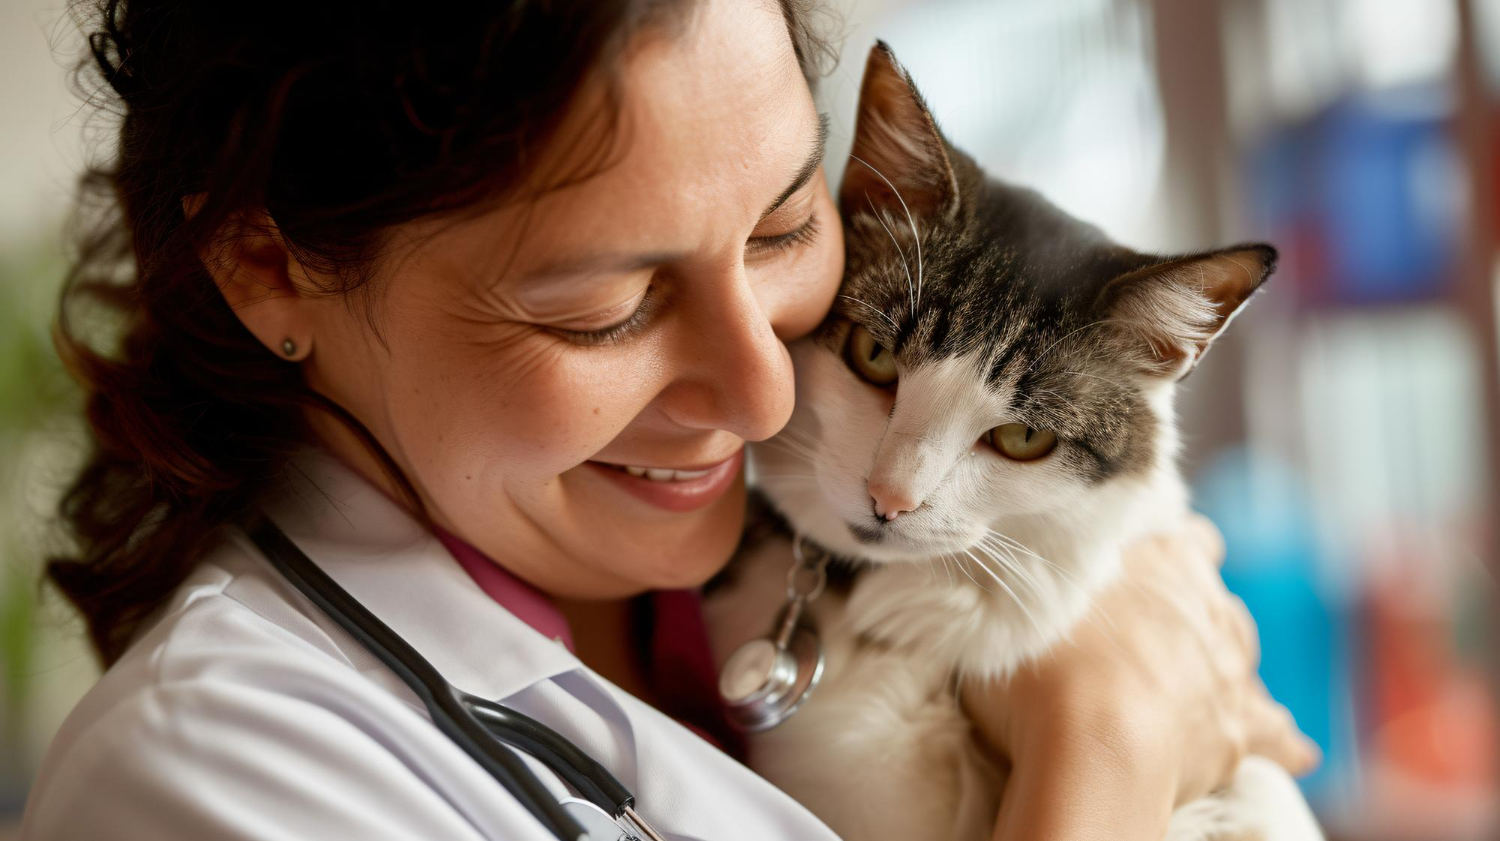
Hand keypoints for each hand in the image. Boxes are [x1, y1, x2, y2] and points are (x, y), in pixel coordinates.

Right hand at [961, 514, 1319, 840]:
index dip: (1168, 551)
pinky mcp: (1239, 731)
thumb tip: (1003, 573)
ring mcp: (1230, 668)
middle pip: (1214, 597)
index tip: (1141, 564)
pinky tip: (1297, 748)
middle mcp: (1208, 605)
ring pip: (1242, 655)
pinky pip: (1274, 734)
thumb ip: (1027, 585)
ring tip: (1200, 678)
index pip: (1188, 537)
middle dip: (1190, 610)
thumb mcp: (1016, 602)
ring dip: (1225, 663)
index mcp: (1164, 560)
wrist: (1094, 743)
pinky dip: (1280, 739)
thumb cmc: (1045, 665)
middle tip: (1143, 632)